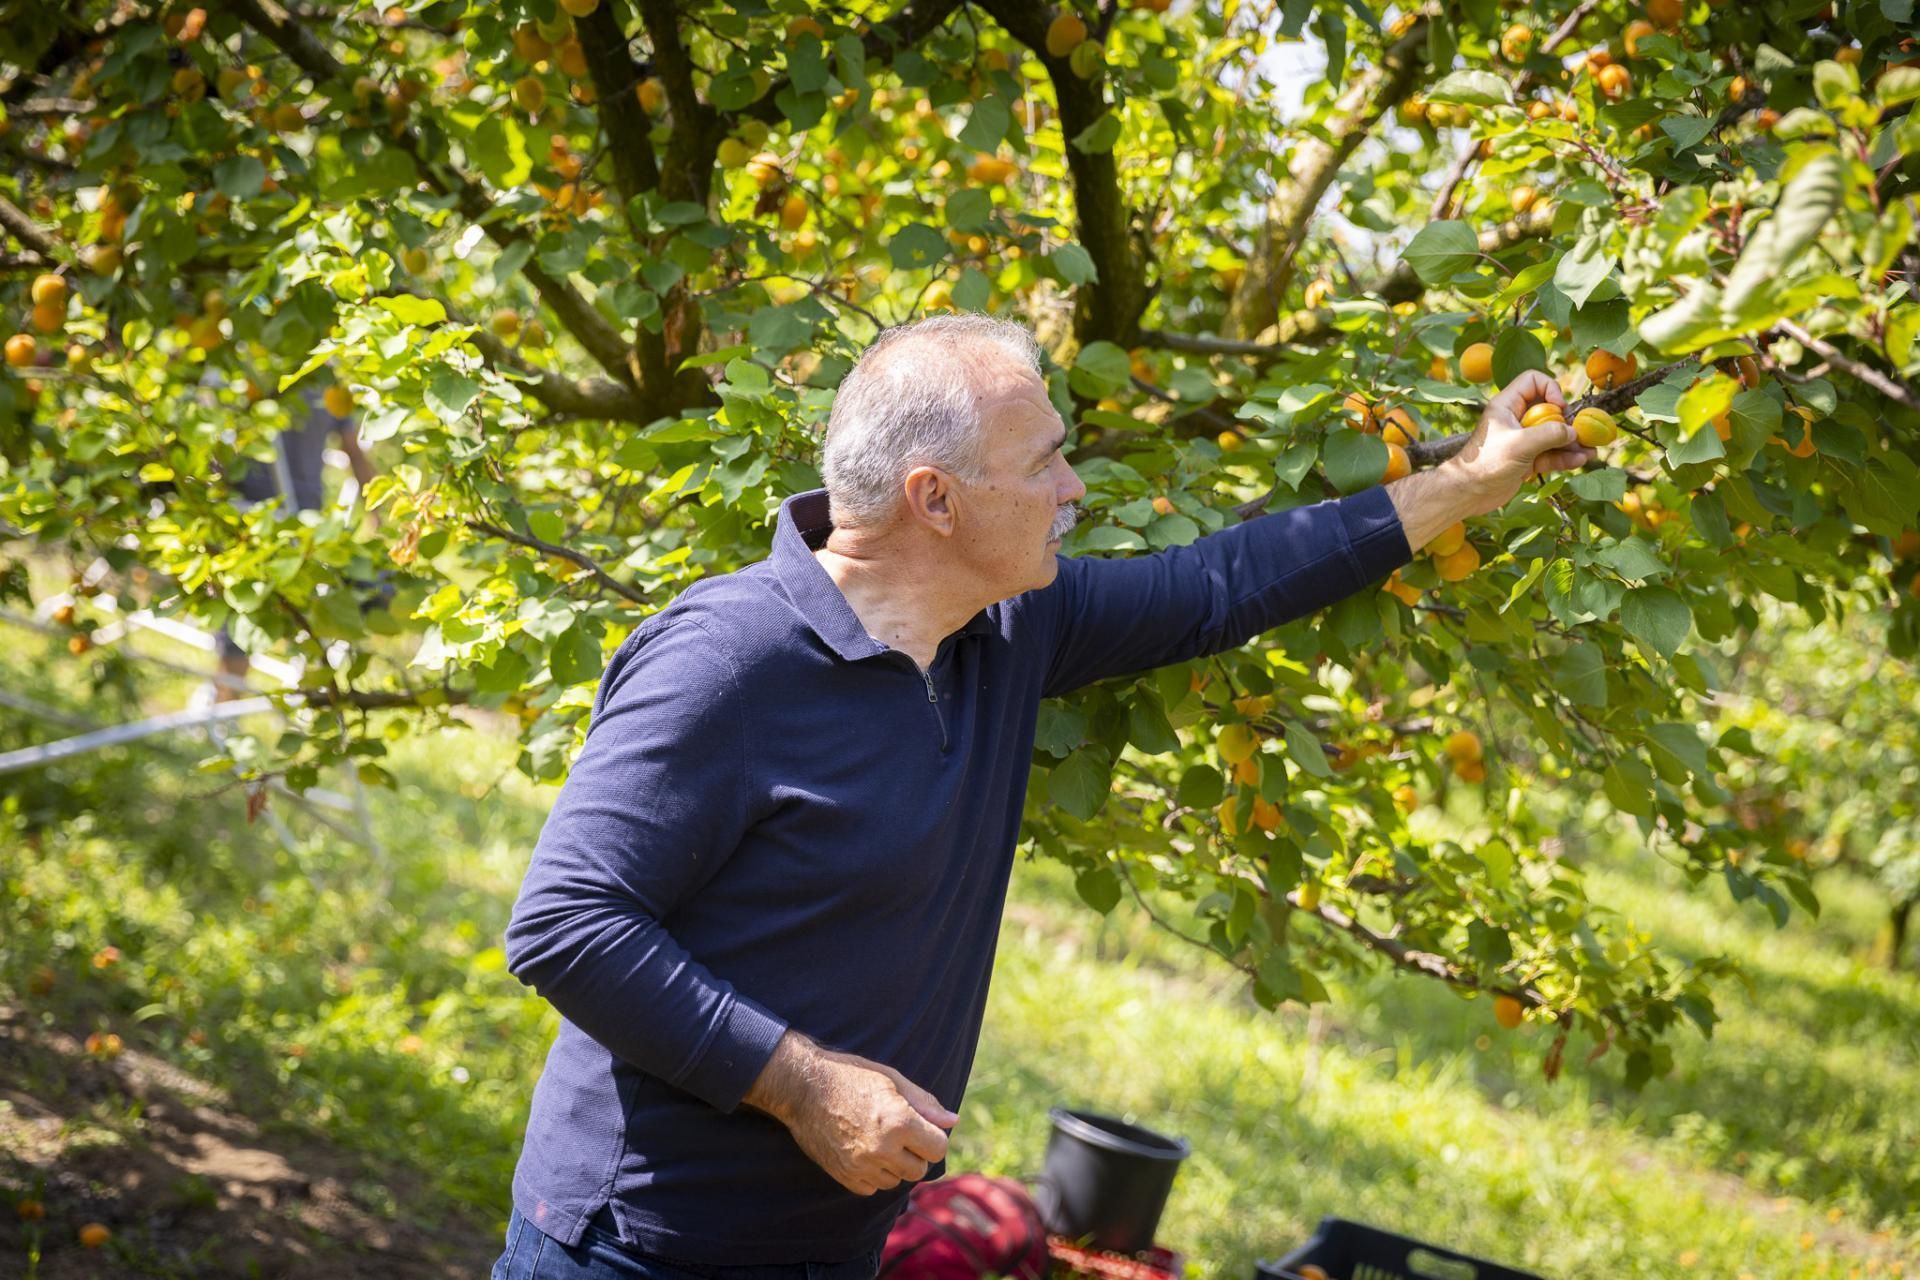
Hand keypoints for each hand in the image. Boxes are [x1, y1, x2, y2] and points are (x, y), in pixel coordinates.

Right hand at [744, 1031, 957, 1195]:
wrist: (802, 1087)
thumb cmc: (850, 1076)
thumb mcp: (892, 1079)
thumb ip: (925, 1103)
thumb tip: (952, 1121)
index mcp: (899, 1122)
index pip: (937, 1148)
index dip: (933, 1137)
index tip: (922, 1127)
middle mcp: (882, 1149)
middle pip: (919, 1169)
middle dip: (916, 1153)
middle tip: (900, 1133)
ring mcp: (861, 1166)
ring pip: (896, 1181)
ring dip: (894, 1165)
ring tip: (879, 1140)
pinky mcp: (844, 1176)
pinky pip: (872, 1188)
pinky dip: (873, 1174)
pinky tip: (864, 1151)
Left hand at [1446, 370, 1597, 514]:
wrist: (1469, 493)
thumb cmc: (1487, 463)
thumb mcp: (1520, 444)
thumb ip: (1549, 434)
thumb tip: (1573, 432)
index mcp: (1507, 405)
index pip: (1533, 381)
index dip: (1550, 388)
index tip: (1559, 407)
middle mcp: (1516, 419)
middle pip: (1549, 409)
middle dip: (1569, 420)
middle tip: (1584, 431)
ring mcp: (1523, 440)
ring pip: (1553, 434)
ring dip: (1572, 441)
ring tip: (1591, 450)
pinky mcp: (1527, 459)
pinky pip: (1551, 453)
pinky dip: (1565, 456)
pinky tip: (1581, 460)